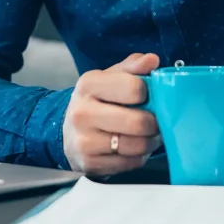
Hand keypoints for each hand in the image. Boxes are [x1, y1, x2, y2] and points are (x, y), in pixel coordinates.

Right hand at [63, 53, 161, 175]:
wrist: (67, 131)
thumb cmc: (96, 101)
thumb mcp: (110, 77)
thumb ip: (133, 66)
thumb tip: (152, 60)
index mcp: (89, 84)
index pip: (133, 87)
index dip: (149, 93)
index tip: (148, 96)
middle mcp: (82, 112)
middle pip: (137, 122)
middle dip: (154, 123)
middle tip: (156, 121)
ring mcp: (84, 140)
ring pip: (136, 145)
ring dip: (149, 142)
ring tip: (147, 135)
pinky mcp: (89, 163)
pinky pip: (130, 163)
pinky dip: (138, 157)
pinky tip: (133, 148)